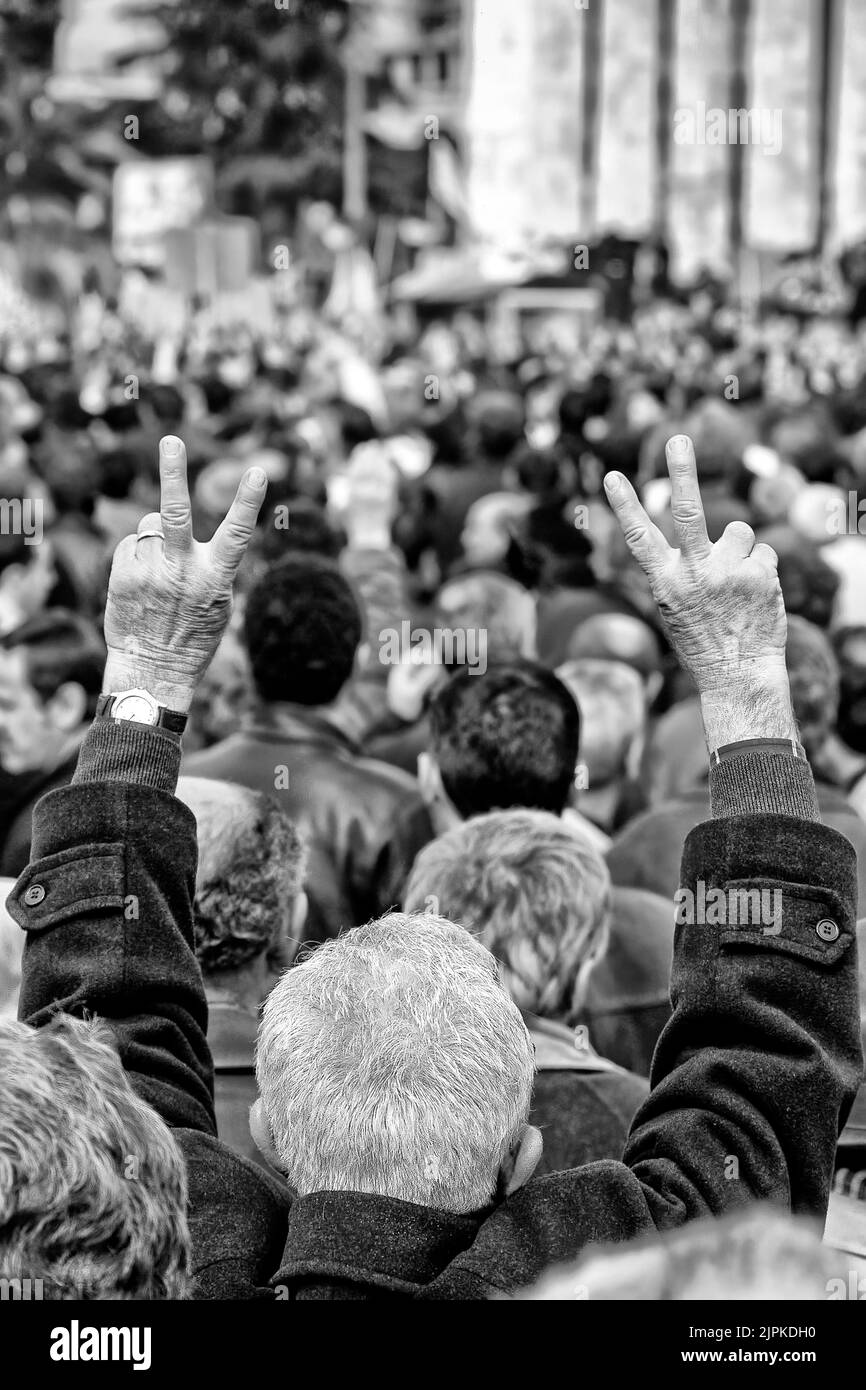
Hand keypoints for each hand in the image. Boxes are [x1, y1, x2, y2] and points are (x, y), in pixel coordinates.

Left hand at [102, 435, 266, 712]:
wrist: (153, 669)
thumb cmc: (193, 635)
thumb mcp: (218, 603)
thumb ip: (208, 565)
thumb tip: (173, 530)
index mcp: (214, 577)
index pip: (237, 533)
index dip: (248, 501)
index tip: (258, 472)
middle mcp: (181, 570)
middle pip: (176, 512)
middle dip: (174, 472)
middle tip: (171, 440)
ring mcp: (149, 572)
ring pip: (151, 527)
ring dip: (155, 541)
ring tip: (159, 575)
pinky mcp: (123, 575)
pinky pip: (130, 545)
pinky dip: (136, 557)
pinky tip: (141, 584)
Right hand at [342, 442, 398, 549]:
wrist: (368, 533)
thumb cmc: (353, 521)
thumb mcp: (342, 506)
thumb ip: (343, 491)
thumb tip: (339, 477)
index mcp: (353, 494)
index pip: (357, 470)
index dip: (360, 458)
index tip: (361, 449)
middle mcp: (366, 494)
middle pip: (369, 469)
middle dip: (371, 456)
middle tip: (372, 445)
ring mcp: (378, 497)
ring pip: (380, 473)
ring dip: (380, 460)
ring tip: (380, 451)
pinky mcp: (388, 500)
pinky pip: (389, 482)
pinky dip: (388, 472)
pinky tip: (388, 465)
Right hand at [604, 434, 795, 751]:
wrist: (739, 675)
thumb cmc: (703, 639)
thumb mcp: (676, 606)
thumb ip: (683, 567)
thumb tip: (713, 530)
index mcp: (665, 582)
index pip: (640, 537)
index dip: (625, 504)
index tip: (612, 475)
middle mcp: (695, 574)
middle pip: (688, 511)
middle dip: (682, 472)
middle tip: (679, 438)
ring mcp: (730, 572)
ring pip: (740, 532)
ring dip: (741, 551)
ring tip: (737, 585)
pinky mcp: (762, 575)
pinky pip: (764, 553)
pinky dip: (762, 570)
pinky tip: (755, 597)